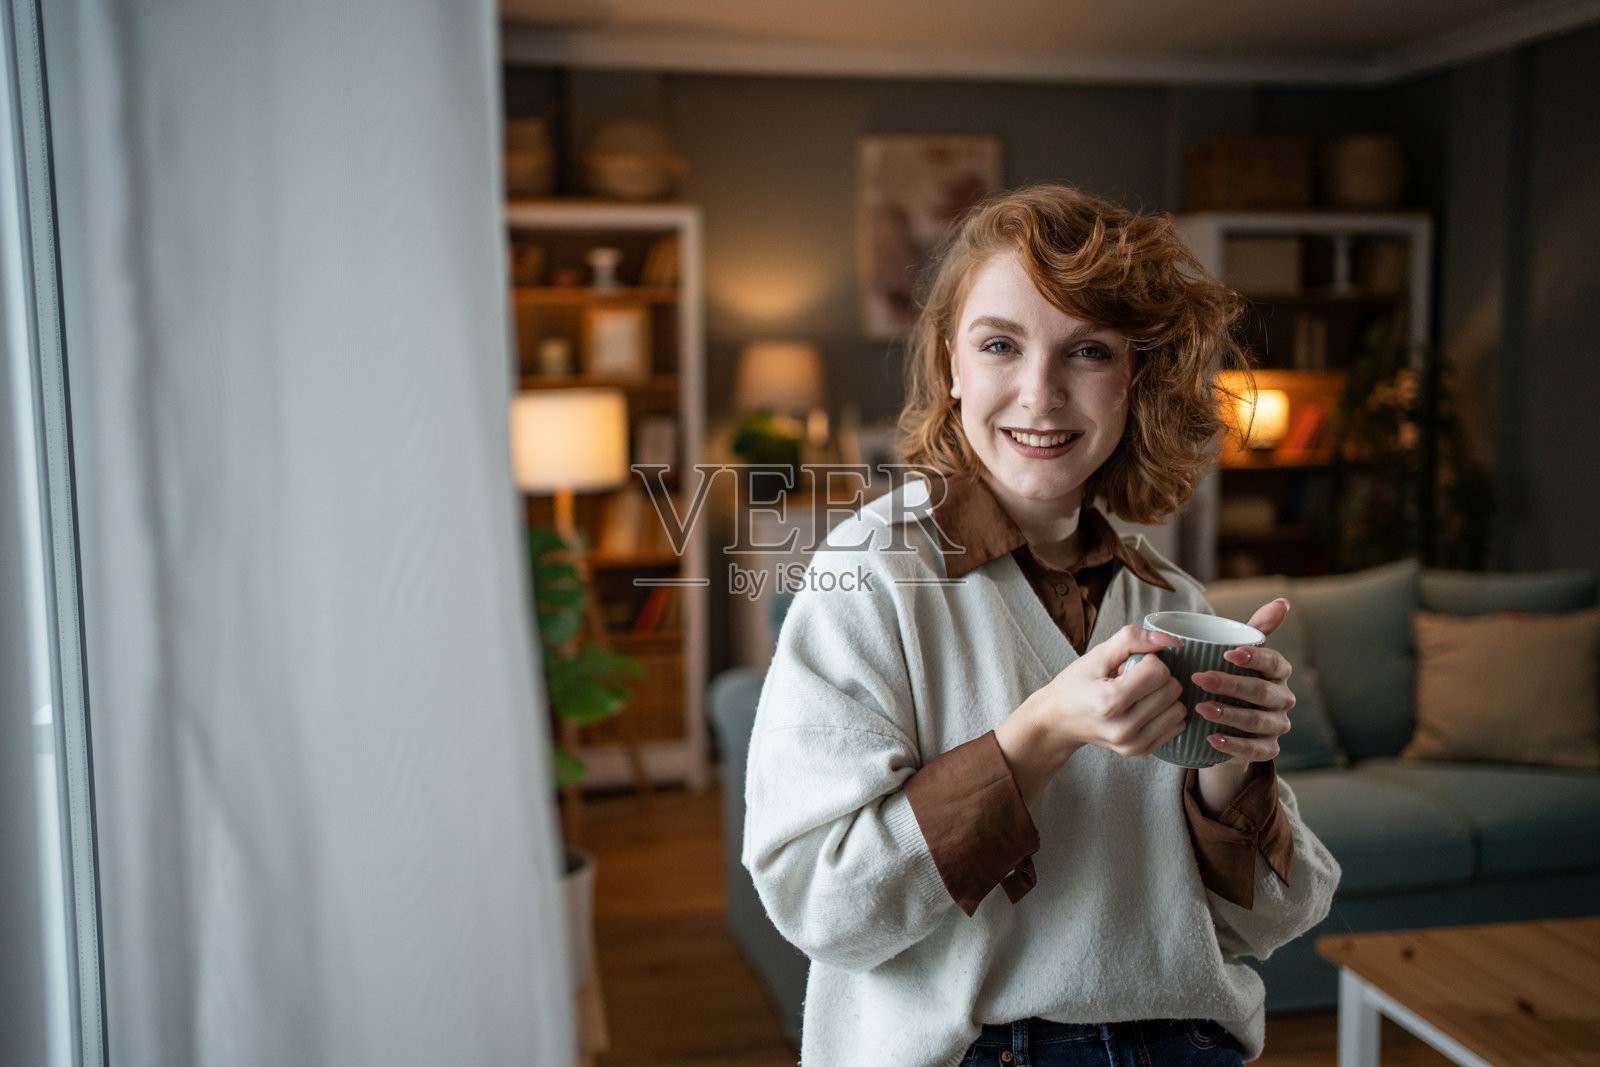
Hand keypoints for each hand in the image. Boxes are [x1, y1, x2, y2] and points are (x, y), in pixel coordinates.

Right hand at [996, 625, 1187, 803]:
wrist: (1059, 720)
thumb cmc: (1076, 685)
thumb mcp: (1097, 655)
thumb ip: (1131, 639)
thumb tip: (1171, 640)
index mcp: (1109, 701)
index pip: (1159, 672)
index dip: (1148, 661)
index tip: (1130, 665)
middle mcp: (1122, 727)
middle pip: (1172, 690)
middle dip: (1158, 678)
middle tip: (1132, 681)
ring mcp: (1131, 744)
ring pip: (1178, 709)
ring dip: (1163, 696)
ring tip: (1137, 696)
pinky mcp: (1139, 752)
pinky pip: (1176, 726)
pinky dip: (1165, 713)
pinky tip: (1143, 709)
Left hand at [1193, 598, 1295, 813]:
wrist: (1230, 722)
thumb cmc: (1234, 678)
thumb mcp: (1241, 653)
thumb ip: (1256, 628)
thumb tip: (1284, 601)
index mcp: (1278, 672)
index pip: (1274, 663)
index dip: (1254, 658)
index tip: (1227, 653)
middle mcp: (1283, 699)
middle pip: (1261, 693)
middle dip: (1230, 685)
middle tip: (1198, 678)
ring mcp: (1278, 726)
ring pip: (1259, 722)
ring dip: (1230, 715)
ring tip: (1201, 709)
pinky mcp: (1268, 749)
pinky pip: (1256, 750)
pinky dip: (1235, 745)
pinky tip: (1212, 738)